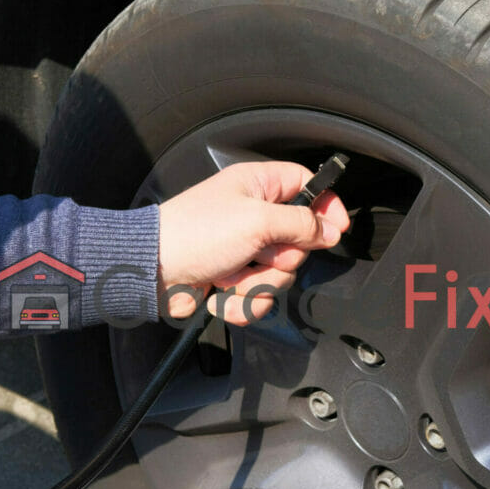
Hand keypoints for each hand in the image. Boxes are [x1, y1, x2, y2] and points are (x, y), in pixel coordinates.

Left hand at [158, 161, 349, 324]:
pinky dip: (241, 302)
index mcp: (258, 186)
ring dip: (257, 284)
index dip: (325, 207)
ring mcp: (244, 250)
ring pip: (279, 275)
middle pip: (298, 241)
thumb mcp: (256, 221)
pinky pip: (258, 297)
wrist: (153, 271)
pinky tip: (220, 293)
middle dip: (280, 259)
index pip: (307, 187)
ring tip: (230, 276)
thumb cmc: (194, 233)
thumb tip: (329, 230)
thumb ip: (300, 223)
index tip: (337, 229)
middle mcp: (253, 216)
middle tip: (257, 254)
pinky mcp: (234, 279)